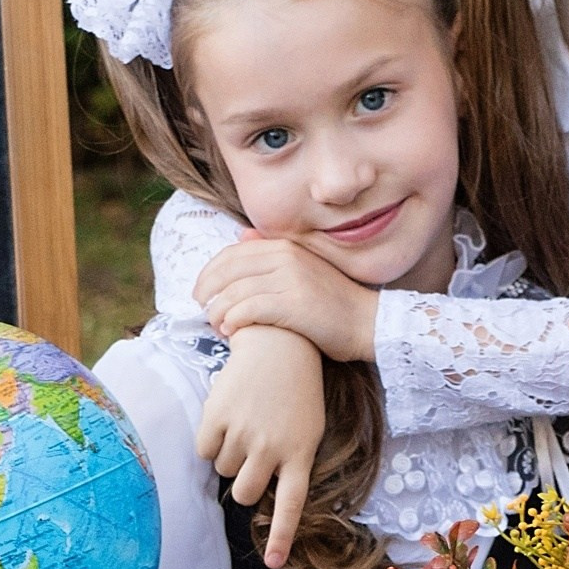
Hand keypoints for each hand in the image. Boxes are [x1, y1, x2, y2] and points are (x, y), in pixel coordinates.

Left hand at [195, 238, 380, 361]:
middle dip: (207, 290)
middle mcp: (286, 257)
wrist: (369, 323)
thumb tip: (241, 237)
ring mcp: (290, 279)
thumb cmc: (333, 303)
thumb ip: (272, 254)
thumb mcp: (303, 269)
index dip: (209, 272)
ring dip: (218, 311)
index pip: (232, 254)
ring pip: (235, 291)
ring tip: (216, 325)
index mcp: (285, 247)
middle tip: (199, 309)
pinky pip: (249, 309)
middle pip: (228, 270)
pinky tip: (230, 331)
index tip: (200, 291)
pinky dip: (234, 321)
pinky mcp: (293, 303)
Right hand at [195, 326, 325, 568]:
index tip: (273, 564)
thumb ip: (290, 462)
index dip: (280, 537)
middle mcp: (272, 447)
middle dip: (243, 482)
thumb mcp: (308, 429)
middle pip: (245, 494)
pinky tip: (226, 416)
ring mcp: (244, 432)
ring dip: (229, 455)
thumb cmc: (296, 392)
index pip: (290, 505)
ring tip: (244, 423)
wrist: (277, 344)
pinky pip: (203, 451)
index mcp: (300, 453)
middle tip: (250, 456)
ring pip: (223, 471)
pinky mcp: (217, 416)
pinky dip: (210, 440)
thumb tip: (258, 494)